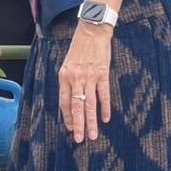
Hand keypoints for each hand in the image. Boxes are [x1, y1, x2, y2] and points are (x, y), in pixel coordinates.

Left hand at [59, 24, 112, 142]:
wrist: (93, 30)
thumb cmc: (79, 47)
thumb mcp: (68, 63)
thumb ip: (69, 81)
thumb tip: (72, 100)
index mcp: (64, 76)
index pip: (64, 102)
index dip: (67, 117)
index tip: (70, 128)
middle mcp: (76, 78)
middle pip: (76, 106)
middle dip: (78, 125)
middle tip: (79, 140)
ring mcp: (90, 77)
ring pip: (90, 104)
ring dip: (91, 122)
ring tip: (92, 135)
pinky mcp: (102, 74)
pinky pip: (103, 95)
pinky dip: (105, 108)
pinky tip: (106, 119)